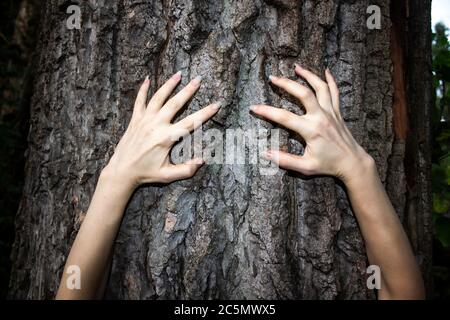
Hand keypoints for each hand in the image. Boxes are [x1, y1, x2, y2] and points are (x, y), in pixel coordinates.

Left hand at [104, 72, 219, 188]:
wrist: (122, 171)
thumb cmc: (146, 174)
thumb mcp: (168, 175)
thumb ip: (186, 170)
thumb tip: (202, 161)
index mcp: (166, 138)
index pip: (191, 122)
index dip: (206, 113)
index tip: (216, 104)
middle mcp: (156, 125)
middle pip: (175, 103)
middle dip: (188, 90)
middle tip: (199, 79)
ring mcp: (144, 121)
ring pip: (158, 98)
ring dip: (169, 85)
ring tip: (179, 74)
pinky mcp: (135, 120)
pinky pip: (139, 101)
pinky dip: (143, 89)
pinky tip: (147, 79)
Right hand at [250, 65, 373, 183]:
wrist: (352, 163)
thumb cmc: (328, 165)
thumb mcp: (305, 167)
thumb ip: (285, 160)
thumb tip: (265, 153)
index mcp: (311, 130)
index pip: (284, 117)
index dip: (267, 111)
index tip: (254, 107)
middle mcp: (321, 117)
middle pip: (303, 93)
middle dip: (286, 84)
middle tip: (273, 78)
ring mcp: (331, 112)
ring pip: (320, 87)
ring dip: (308, 75)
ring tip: (296, 67)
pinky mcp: (338, 112)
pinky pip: (335, 92)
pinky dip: (330, 80)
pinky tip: (325, 70)